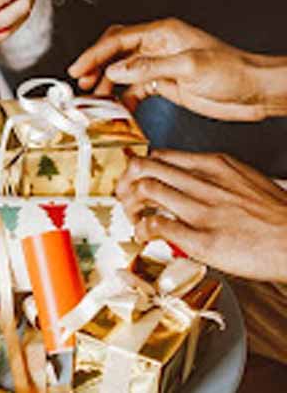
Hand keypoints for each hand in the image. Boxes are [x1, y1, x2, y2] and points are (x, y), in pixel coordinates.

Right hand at [68, 18, 282, 120]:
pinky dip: (124, 99)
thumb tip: (116, 71)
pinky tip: (117, 110)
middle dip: (95, 66)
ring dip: (108, 85)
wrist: (255, 92)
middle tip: (81, 85)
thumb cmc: (232, 71)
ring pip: (123, 71)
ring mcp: (160, 65)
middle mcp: (157, 46)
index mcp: (162, 33)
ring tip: (95, 102)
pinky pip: (136, 88)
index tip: (78, 69)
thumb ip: (150, 67)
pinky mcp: (166, 84)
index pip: (118, 39)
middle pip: (115, 52)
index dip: (94, 53)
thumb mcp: (190, 67)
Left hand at [117, 149, 286, 281]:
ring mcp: (202, 209)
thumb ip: (215, 176)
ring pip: (148, 190)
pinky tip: (142, 235)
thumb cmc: (276, 215)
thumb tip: (191, 180)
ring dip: (130, 203)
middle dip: (126, 180)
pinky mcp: (203, 239)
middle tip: (122, 194)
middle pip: (146, 166)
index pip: (162, 155)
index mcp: (214, 164)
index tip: (133, 176)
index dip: (140, 165)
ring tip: (130, 215)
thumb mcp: (244, 178)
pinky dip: (143, 229)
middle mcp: (204, 181)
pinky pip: (159, 226)